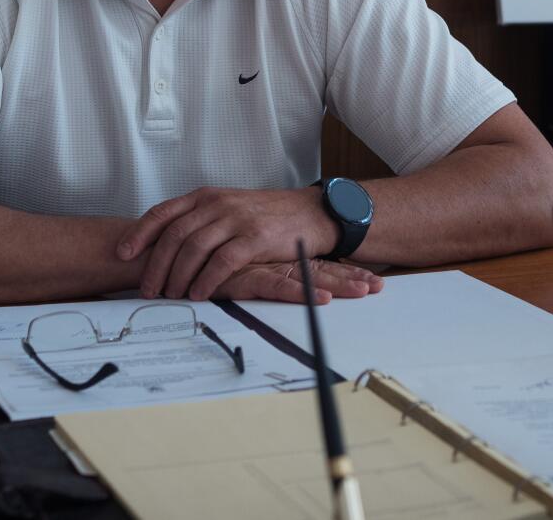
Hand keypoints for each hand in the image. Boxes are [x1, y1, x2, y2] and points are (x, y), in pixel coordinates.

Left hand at [118, 186, 341, 300]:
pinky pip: (222, 261)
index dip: (139, 234)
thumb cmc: (265, 215)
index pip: (162, 213)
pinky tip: (199, 293)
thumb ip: (199, 221)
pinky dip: (206, 280)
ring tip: (171, 296)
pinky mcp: (255, 237)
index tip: (122, 254)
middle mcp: (216, 204)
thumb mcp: (227, 209)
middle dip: (155, 265)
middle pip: (174, 235)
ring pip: (194, 248)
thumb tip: (165, 246)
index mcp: (205, 196)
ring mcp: (236, 219)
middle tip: (148, 290)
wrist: (309, 212)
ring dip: (177, 276)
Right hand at [210, 258, 382, 304]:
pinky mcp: (247, 275)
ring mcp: (262, 264)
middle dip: (350, 277)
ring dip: (338, 284)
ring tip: (364, 291)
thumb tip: (280, 281)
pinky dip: (303, 294)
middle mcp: (272, 258)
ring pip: (308, 275)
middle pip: (319, 268)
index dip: (343, 270)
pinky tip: (323, 299)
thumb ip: (256, 272)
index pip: (315, 263)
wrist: (172, 254)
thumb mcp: (236, 269)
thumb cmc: (201, 263)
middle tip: (380, 286)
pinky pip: (279, 286)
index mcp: (274, 255)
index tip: (372, 280)